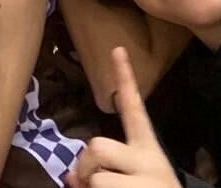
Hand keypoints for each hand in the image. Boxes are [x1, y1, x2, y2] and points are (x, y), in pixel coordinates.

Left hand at [66, 48, 178, 187]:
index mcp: (149, 152)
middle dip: (85, 166)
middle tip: (86, 183)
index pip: (136, 110)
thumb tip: (71, 176)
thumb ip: (103, 171)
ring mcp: (144, 184)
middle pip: (97, 145)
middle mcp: (149, 163)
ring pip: (96, 180)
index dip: (125, 79)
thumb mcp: (133, 182)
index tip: (116, 47)